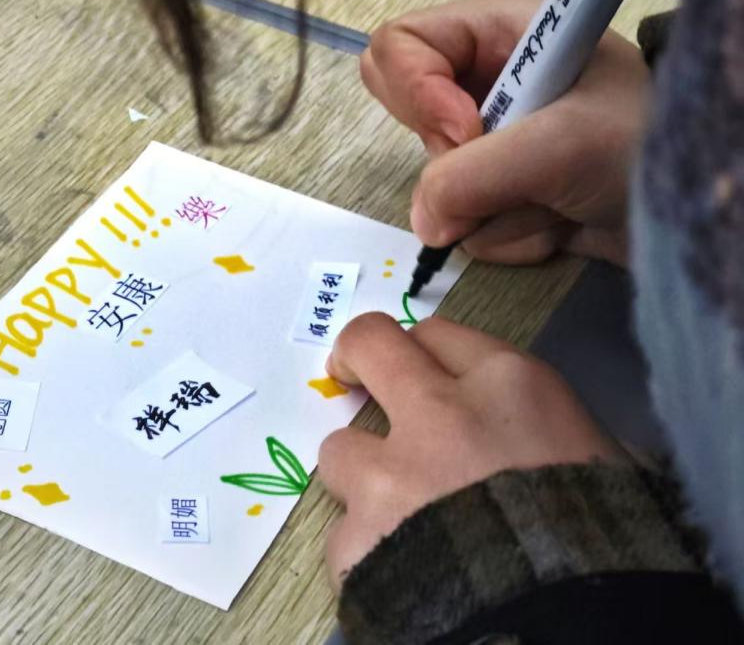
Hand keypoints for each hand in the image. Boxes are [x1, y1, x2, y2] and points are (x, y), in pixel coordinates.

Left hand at [318, 313, 626, 590]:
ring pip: (340, 449)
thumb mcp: (597, 460)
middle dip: (355, 357)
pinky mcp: (355, 540)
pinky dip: (368, 553)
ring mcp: (389, 476)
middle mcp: (439, 414)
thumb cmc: (606, 546)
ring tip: (398, 519)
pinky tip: (403, 576)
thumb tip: (515, 431)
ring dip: (363, 478)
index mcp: (510, 386)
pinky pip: (345, 536)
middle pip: (369, 345)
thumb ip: (537, 425)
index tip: (416, 369)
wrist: (574, 632)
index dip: (424, 353)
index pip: (439, 333)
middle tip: (354, 378)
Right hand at [360, 0, 650, 265]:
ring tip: (558, 203)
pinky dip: (511, 234)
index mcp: (502, 31)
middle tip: (506, 172)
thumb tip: (424, 221)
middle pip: (410, 118)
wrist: (695, 214)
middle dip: (454, 162)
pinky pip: (465, 221)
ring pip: (438, 184)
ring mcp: (493, 141)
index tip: (466, 134)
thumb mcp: (560, 146)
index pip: (402, 46)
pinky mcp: (501, 191)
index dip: (418, 93)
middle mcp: (489, 81)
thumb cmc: (643, 147)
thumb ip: (472, 176)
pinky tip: (560, 223)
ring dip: (497, 209)